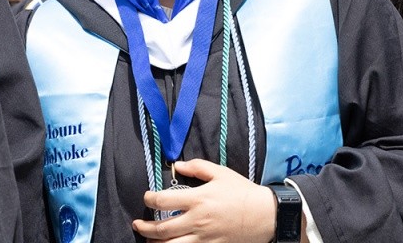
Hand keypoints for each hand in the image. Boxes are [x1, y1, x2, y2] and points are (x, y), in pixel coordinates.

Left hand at [133, 158, 291, 241]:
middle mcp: (197, 220)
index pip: (163, 201)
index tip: (146, 197)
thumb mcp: (220, 173)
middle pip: (162, 228)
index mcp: (198, 199)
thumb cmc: (242, 192)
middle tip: (138, 223)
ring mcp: (204, 237)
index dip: (149, 199)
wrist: (265, 215)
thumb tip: (177, 165)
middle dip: (145, 227)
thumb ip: (197, 167)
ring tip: (148, 238)